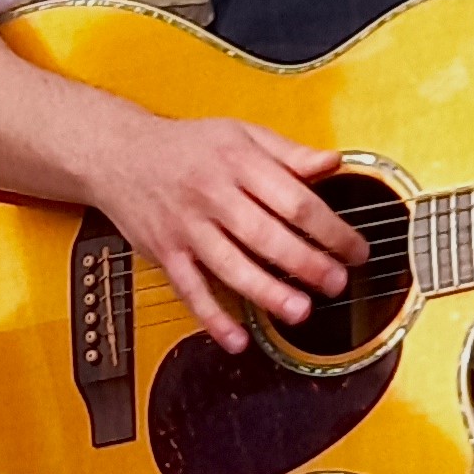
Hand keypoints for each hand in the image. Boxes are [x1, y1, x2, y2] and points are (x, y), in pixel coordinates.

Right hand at [83, 111, 362, 354]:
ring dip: (267, 293)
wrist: (119, 154)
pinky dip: (212, 317)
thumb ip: (289, 153)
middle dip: (306, 264)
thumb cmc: (187, 146)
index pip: (294, 200)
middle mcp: (212, 195)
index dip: (329, 229)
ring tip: (300, 311)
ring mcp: (188, 227)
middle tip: (336, 283)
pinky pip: (191, 290)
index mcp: (239, 163)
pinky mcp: (166, 253)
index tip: (354, 248)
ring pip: (231, 266)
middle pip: (266, 235)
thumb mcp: (242, 134)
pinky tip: (237, 339)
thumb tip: (333, 163)